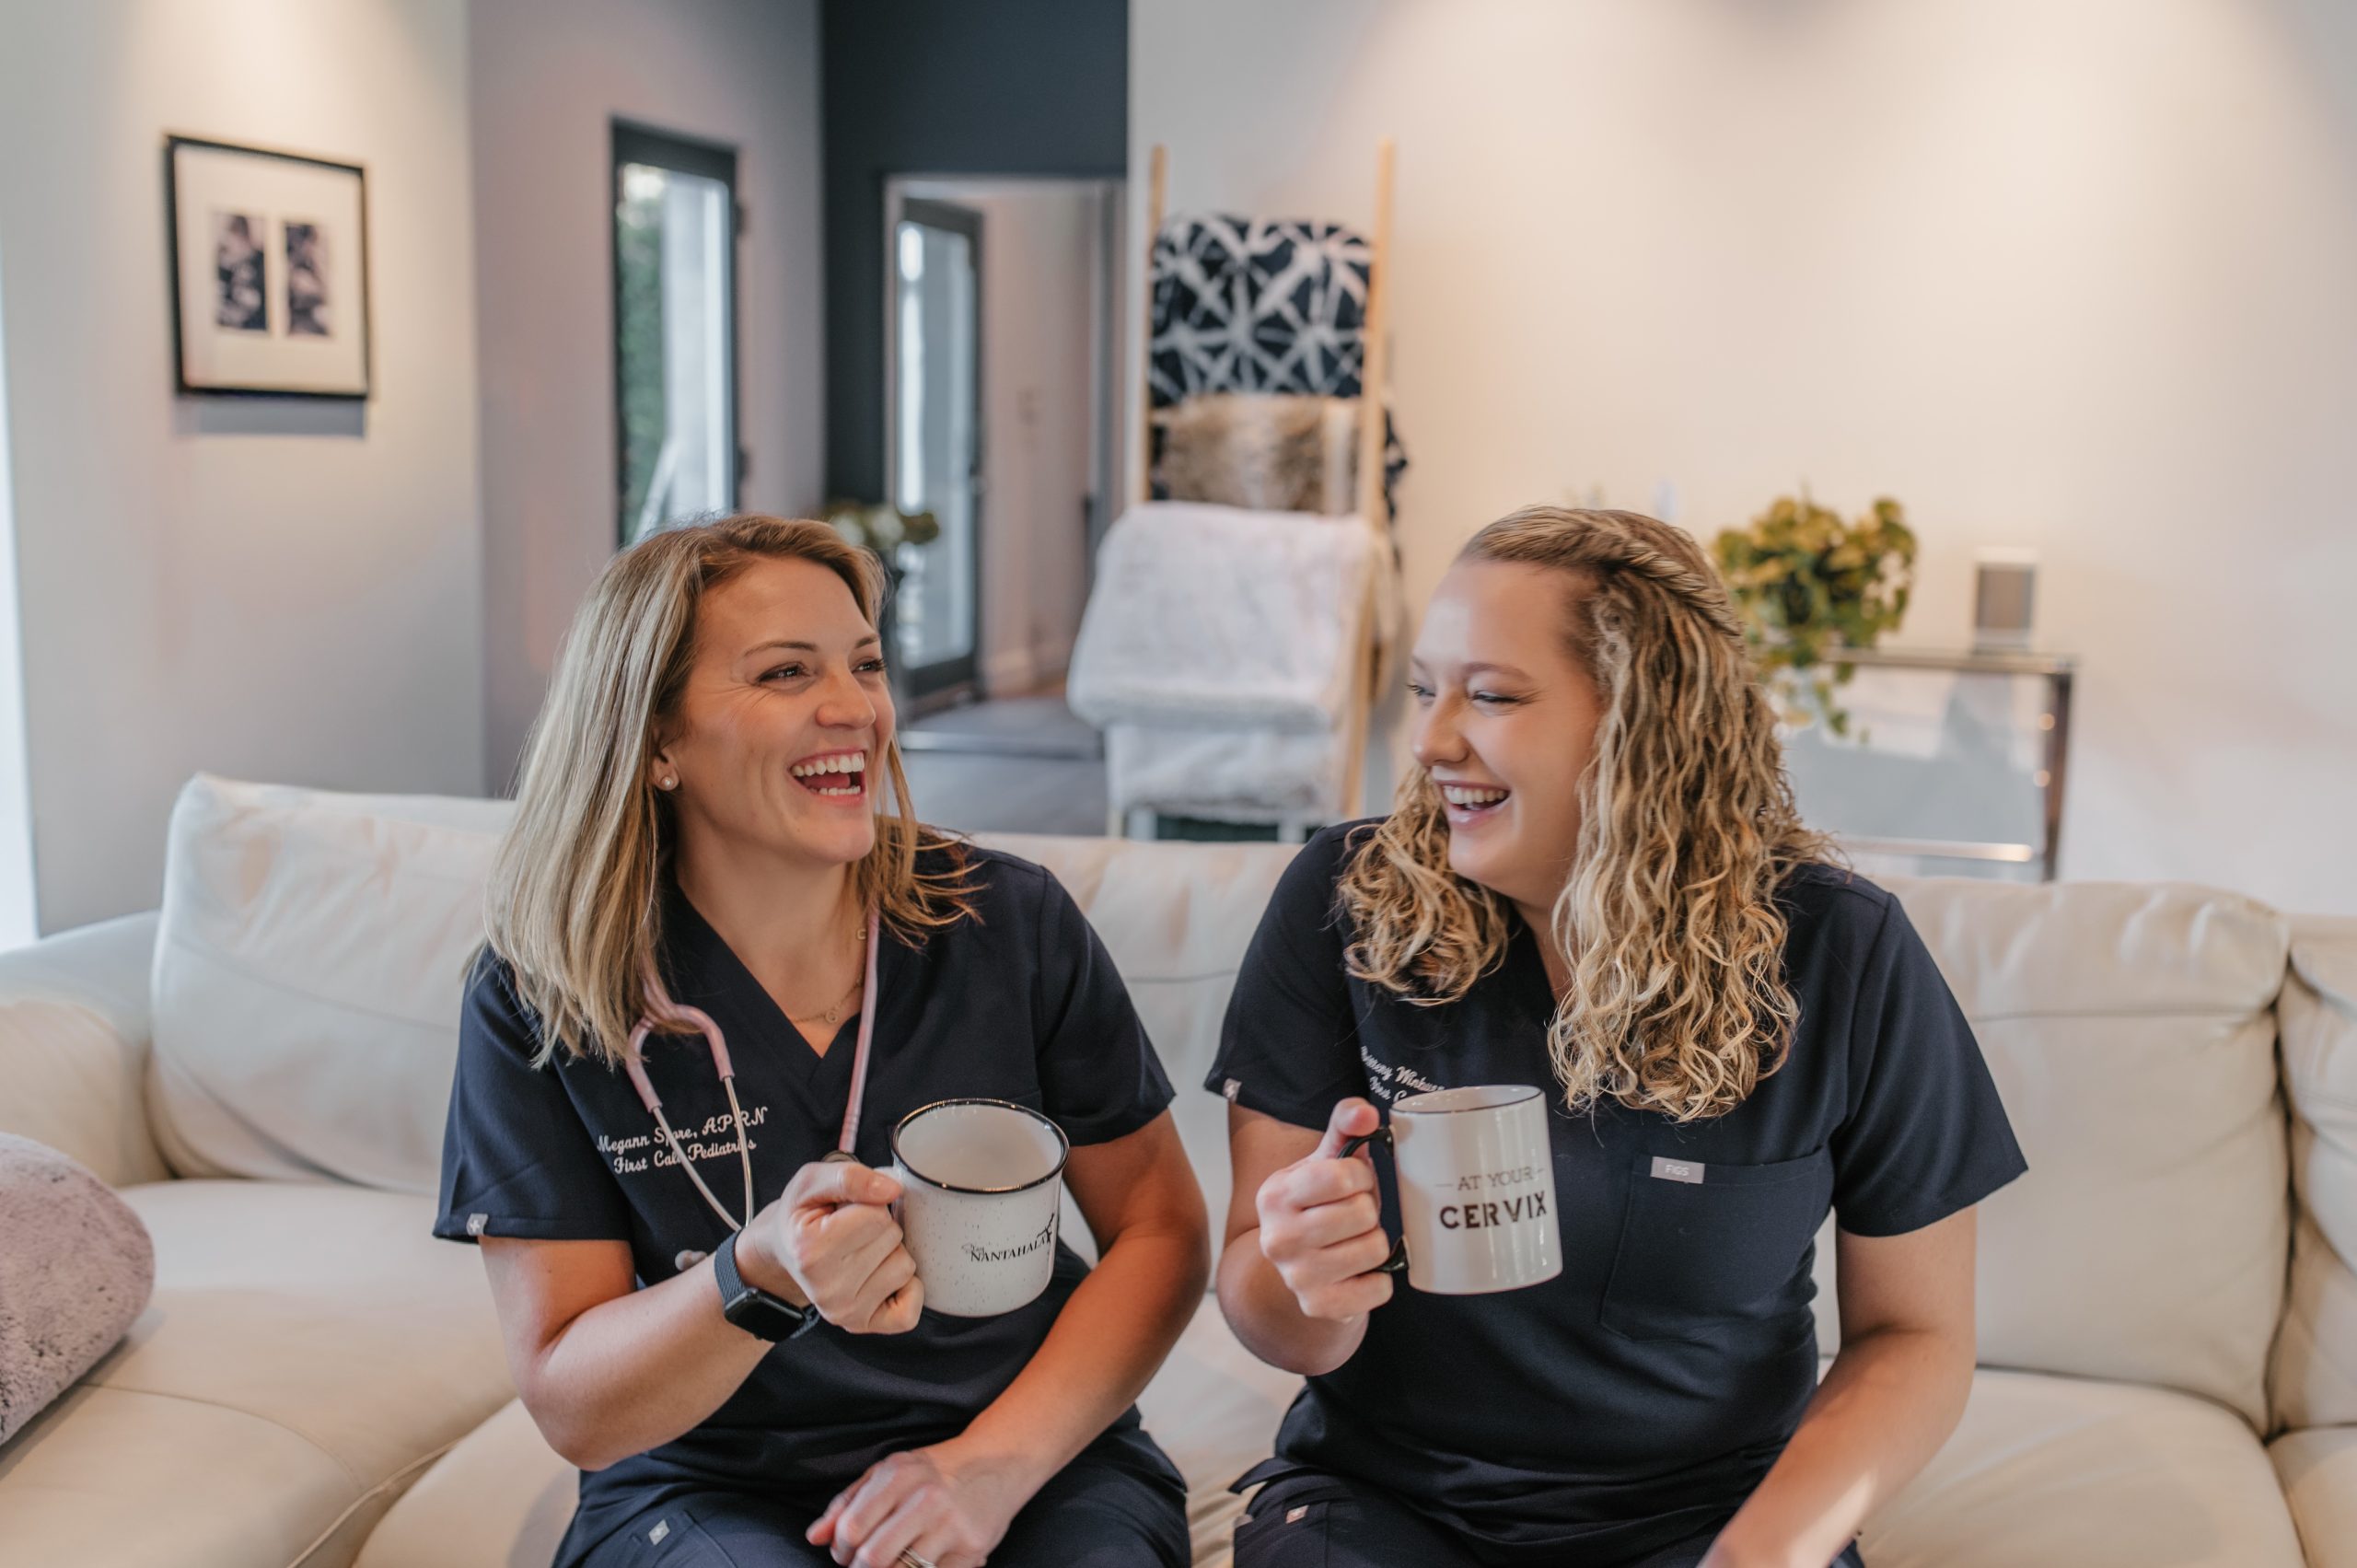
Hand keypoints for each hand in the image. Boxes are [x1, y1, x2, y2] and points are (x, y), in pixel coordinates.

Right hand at [738, 1159, 921, 1334]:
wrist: (784, 1254)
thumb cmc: (801, 1218)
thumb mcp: (812, 1182)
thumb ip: (851, 1177)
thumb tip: (892, 1189)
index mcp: (811, 1250)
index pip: (877, 1214)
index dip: (868, 1203)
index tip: (845, 1211)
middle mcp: (827, 1289)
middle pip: (892, 1238)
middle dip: (880, 1227)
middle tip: (852, 1231)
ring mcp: (844, 1312)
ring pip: (905, 1267)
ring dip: (890, 1253)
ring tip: (860, 1251)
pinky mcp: (860, 1325)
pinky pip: (909, 1312)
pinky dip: (906, 1289)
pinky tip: (880, 1276)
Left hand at [805, 1440, 1025, 1567]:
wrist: (998, 1462)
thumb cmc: (934, 1471)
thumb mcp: (888, 1472)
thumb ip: (847, 1503)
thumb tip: (815, 1537)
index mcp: (898, 1476)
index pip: (852, 1529)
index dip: (841, 1551)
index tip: (846, 1553)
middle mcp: (925, 1499)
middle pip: (873, 1559)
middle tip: (865, 1565)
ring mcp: (950, 1526)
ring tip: (893, 1563)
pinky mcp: (971, 1549)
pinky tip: (918, 1564)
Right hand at [1254, 1097, 1394, 1321]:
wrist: (1297, 1269)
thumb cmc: (1318, 1205)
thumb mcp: (1324, 1161)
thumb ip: (1344, 1126)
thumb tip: (1366, 1113)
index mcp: (1276, 1194)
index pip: (1342, 1176)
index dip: (1360, 1176)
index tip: (1350, 1183)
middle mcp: (1277, 1238)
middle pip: (1362, 1214)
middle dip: (1367, 1210)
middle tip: (1352, 1216)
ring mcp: (1296, 1276)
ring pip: (1374, 1249)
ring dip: (1374, 1242)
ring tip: (1354, 1241)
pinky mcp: (1318, 1306)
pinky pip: (1379, 1289)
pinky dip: (1379, 1279)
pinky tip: (1359, 1272)